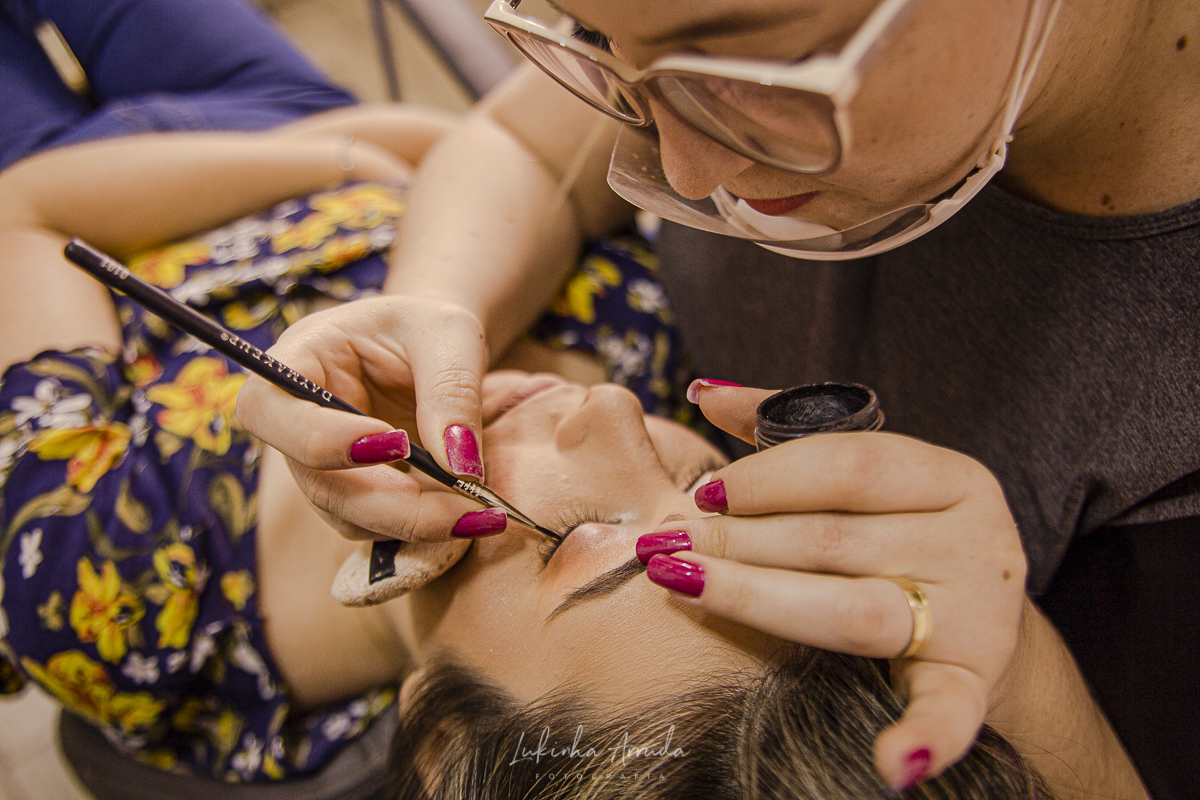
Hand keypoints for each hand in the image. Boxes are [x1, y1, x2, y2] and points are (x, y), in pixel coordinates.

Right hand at [235, 295, 494, 541]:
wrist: (436, 349)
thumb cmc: (432, 328)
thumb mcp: (451, 335)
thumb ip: (452, 390)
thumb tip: (459, 467)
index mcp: (297, 360)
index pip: (269, 410)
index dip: (323, 439)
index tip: (398, 445)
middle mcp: (295, 422)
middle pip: (315, 481)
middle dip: (391, 504)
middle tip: (465, 506)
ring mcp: (320, 466)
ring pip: (347, 515)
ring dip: (414, 524)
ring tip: (482, 513)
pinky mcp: (354, 496)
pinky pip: (377, 527)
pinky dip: (423, 529)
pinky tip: (471, 515)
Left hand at [639, 383, 1027, 789]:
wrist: (984, 626)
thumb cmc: (903, 535)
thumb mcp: (868, 477)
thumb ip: (790, 431)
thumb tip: (707, 394)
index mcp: (952, 476)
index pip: (849, 465)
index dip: (766, 477)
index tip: (702, 494)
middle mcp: (974, 541)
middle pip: (834, 539)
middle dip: (737, 542)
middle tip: (663, 546)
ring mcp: (980, 616)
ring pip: (855, 611)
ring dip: (759, 601)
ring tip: (683, 588)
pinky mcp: (974, 682)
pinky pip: (951, 711)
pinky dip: (924, 738)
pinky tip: (889, 764)